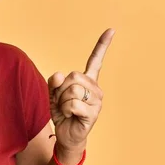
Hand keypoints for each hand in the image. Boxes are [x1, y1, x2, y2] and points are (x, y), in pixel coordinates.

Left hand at [48, 29, 114, 150]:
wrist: (65, 134)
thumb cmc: (62, 112)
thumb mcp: (53, 94)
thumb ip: (54, 82)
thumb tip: (60, 75)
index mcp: (87, 80)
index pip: (95, 60)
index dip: (102, 45)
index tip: (111, 30)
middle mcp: (95, 88)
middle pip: (73, 76)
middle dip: (61, 89)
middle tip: (63, 101)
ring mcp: (97, 101)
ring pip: (72, 90)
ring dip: (62, 101)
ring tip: (67, 110)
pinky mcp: (93, 113)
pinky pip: (73, 104)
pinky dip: (65, 110)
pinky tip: (71, 116)